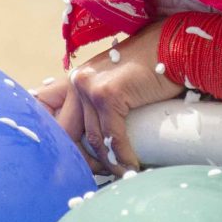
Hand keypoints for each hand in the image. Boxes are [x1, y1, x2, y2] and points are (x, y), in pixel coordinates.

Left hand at [36, 22, 182, 176]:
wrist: (175, 48)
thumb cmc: (151, 68)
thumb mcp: (116, 82)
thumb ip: (100, 103)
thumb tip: (95, 141)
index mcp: (76, 79)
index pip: (45, 109)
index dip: (55, 139)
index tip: (71, 161)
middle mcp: (78, 81)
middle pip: (67, 133)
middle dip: (83, 159)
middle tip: (102, 173)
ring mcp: (91, 87)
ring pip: (93, 140)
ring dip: (108, 162)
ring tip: (122, 172)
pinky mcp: (108, 95)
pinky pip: (112, 138)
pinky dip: (124, 156)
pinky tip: (132, 166)